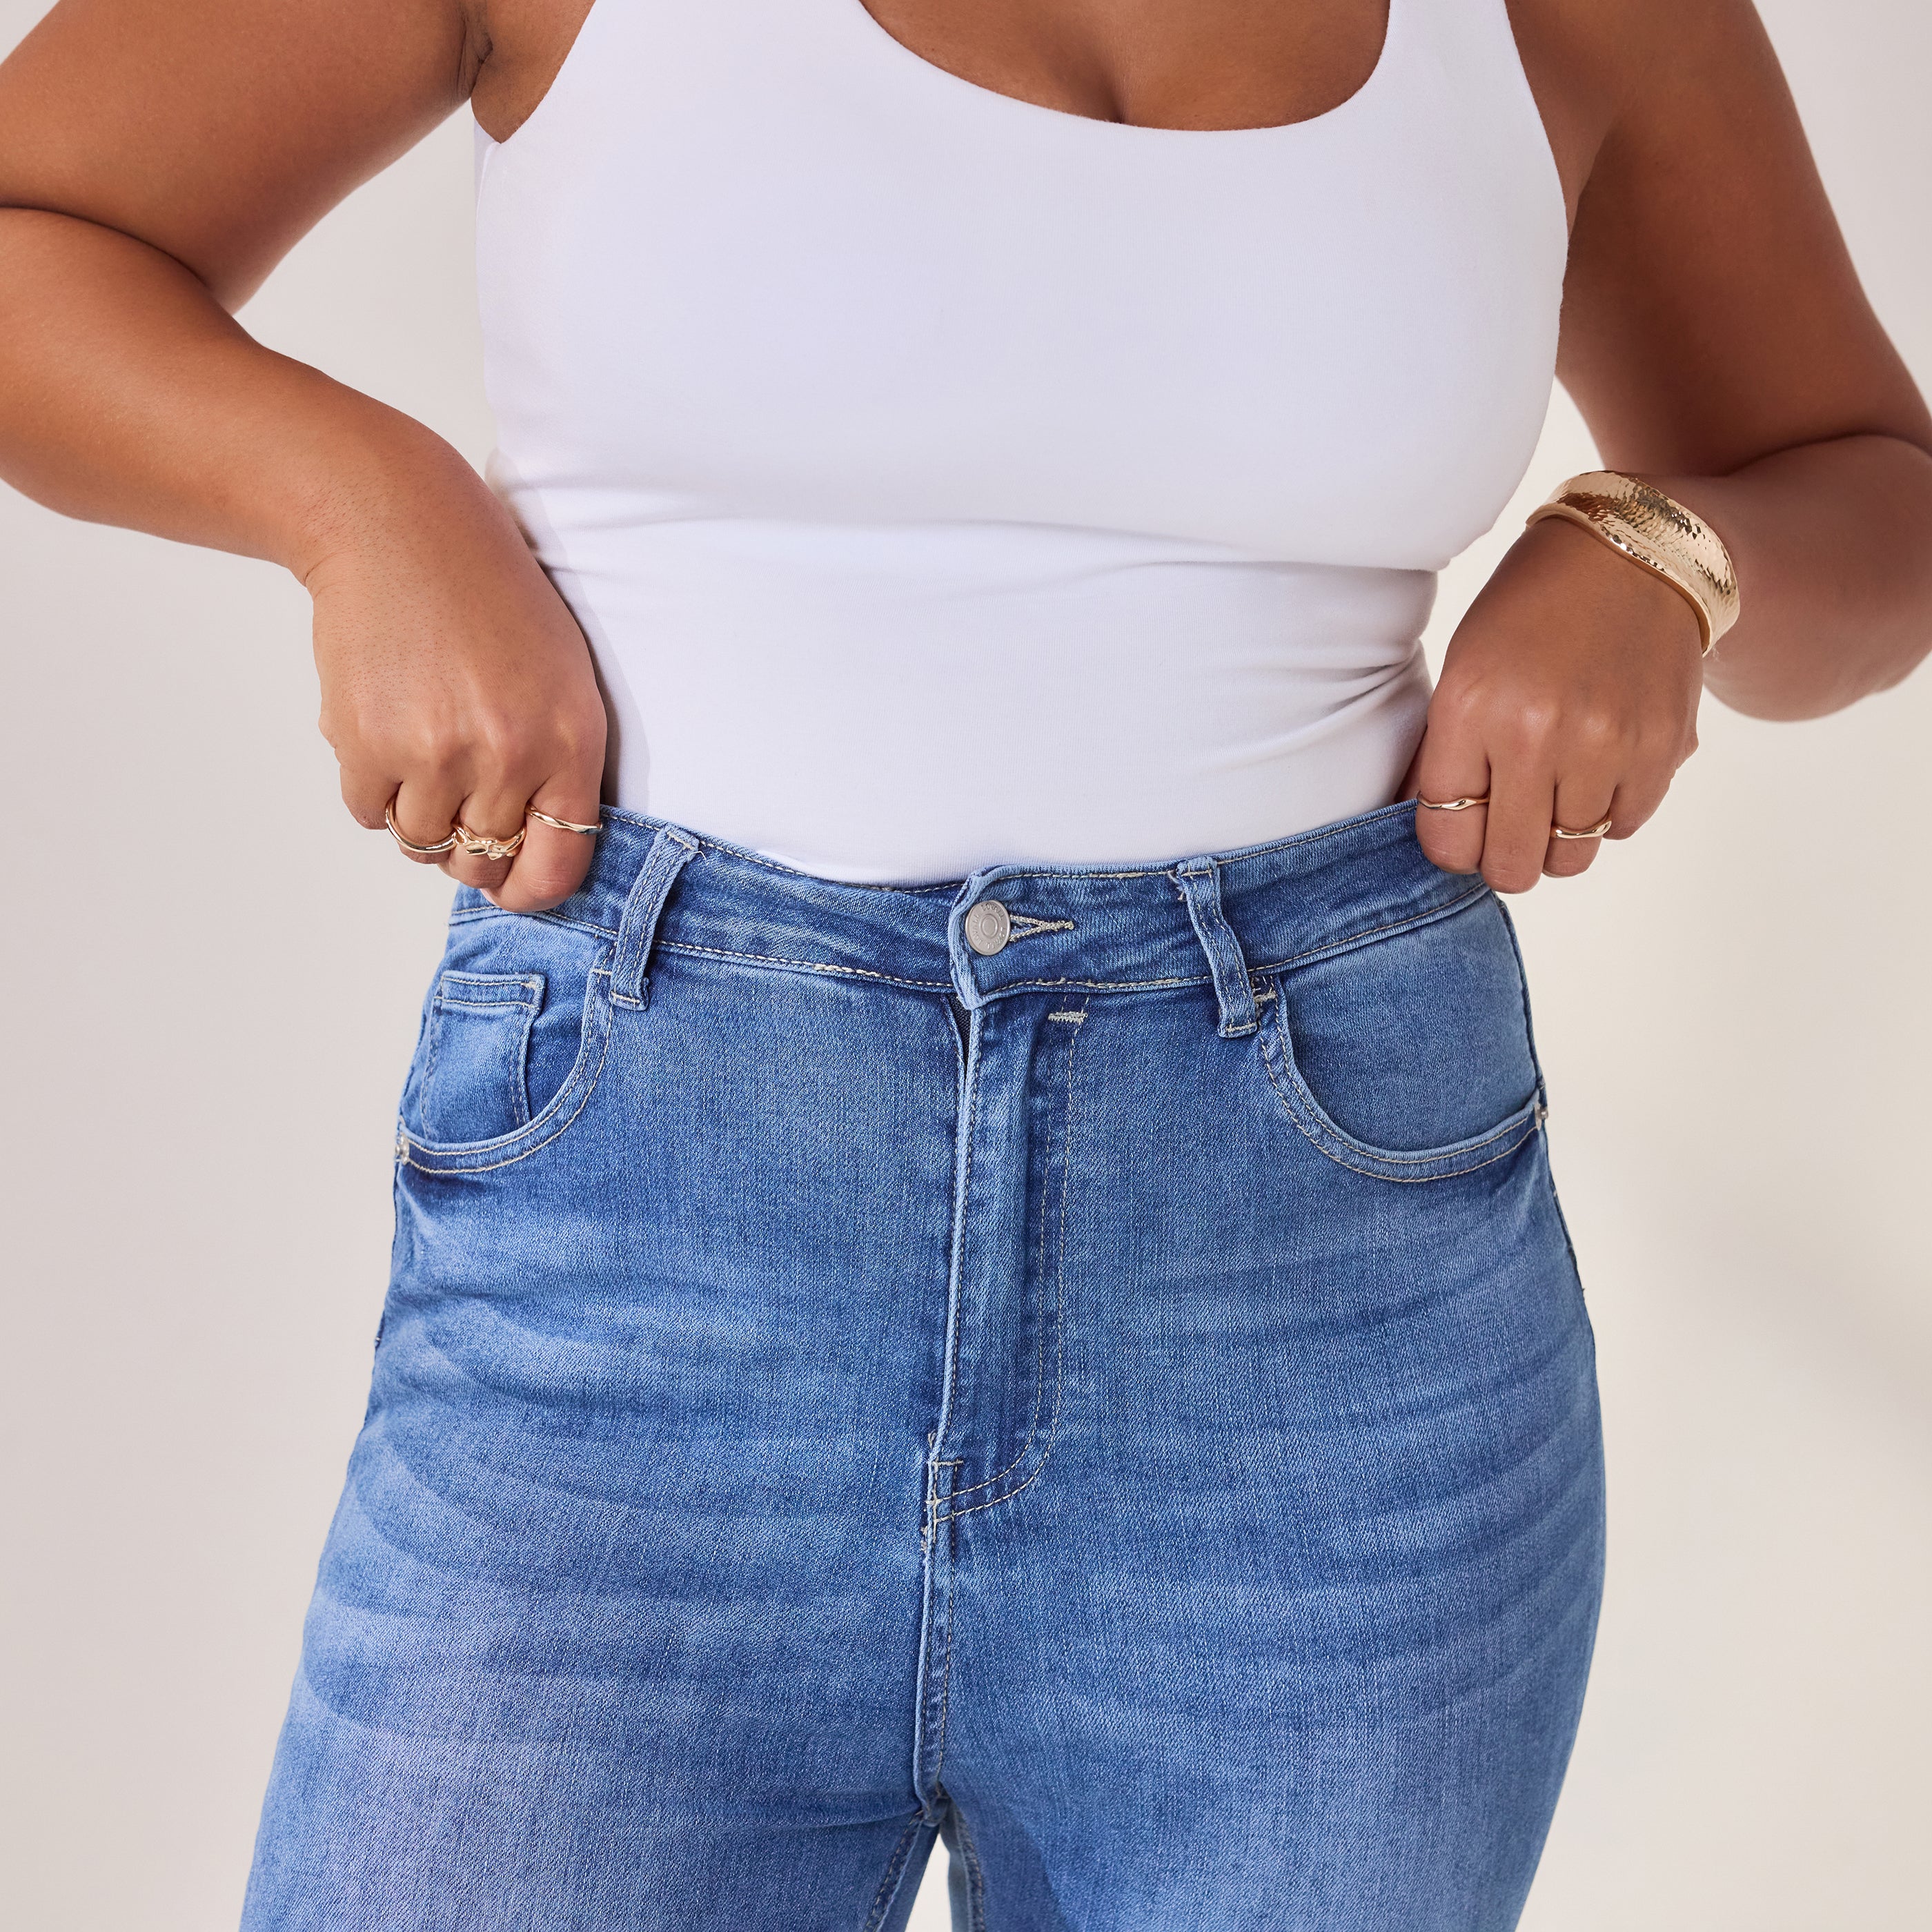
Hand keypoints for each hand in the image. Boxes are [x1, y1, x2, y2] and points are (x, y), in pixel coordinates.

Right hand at [305, 448, 606, 910]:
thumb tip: (524, 856)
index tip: (512, 887)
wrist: (397, 526)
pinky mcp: (366, 743)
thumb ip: (555, 766)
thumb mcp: (560, 676)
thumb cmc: (486, 598)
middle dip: (468, 846)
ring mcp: (435, 753)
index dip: (530, 889)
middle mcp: (508, 755)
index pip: (559, 864)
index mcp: (570, 740)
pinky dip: (374, 788)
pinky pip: (369, 813)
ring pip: (421, 843)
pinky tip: (385, 730)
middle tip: (457, 798)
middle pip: (481, 861)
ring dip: (417, 815)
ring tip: (421, 751)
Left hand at [1406, 516, 1704, 889]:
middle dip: (1503, 859)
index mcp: (1471, 710)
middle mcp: (1538, 734)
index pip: (1448, 837)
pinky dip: (1608, 812)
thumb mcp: (1462, 672)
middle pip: (1512, 865)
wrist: (1629, 552)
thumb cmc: (1528, 613)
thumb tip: (1433, 833)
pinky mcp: (1662, 747)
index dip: (1452, 847)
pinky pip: (1624, 826)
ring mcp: (1606, 745)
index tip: (1461, 834)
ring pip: (1571, 857)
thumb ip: (1446, 757)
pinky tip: (1598, 766)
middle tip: (1507, 830)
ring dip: (1558, 837)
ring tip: (1555, 789)